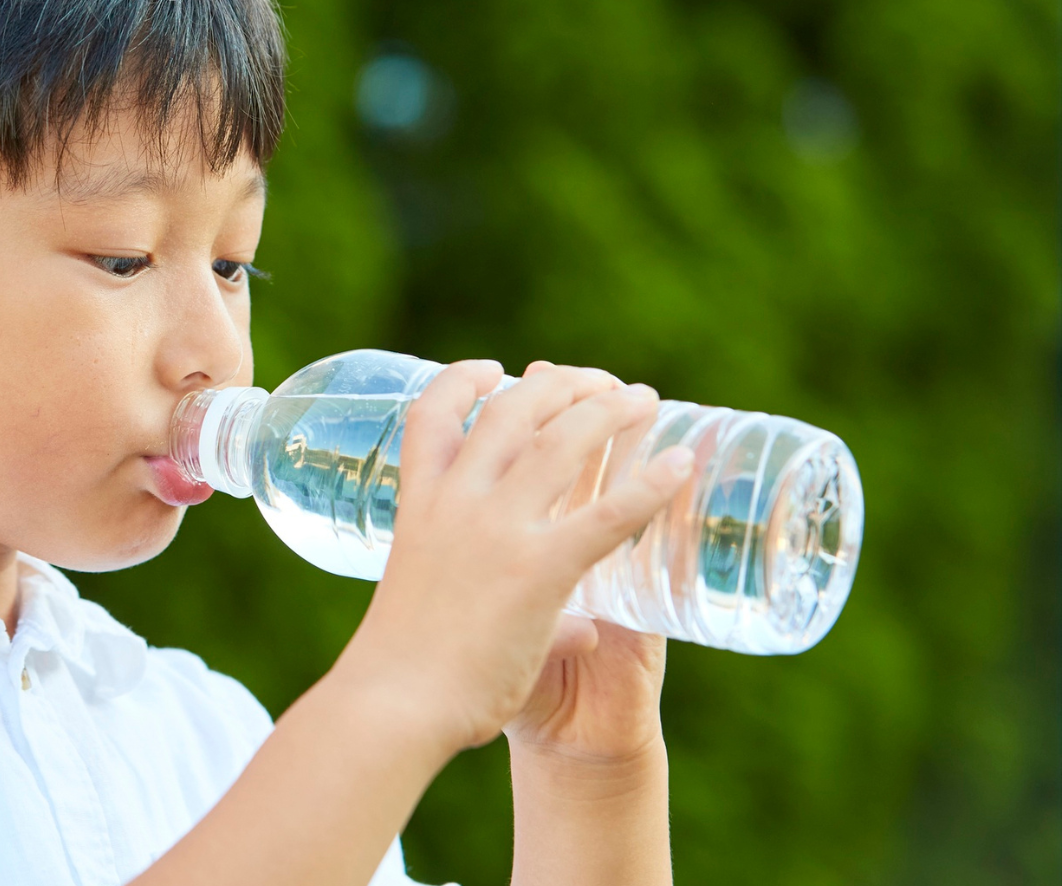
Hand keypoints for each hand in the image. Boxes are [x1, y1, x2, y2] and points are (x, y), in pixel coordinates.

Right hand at [337, 359, 693, 751]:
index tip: (493, 369)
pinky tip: (681, 466)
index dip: (463, 380)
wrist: (394, 704)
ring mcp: (498, 530)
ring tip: (643, 398)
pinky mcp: (539, 569)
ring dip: (609, 410)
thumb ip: (511, 608)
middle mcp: (456, 502)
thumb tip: (584, 631)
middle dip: (560, 384)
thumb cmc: (403, 669)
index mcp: (418, 505)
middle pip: (512, 411)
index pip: (432, 415)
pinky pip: (609, 514)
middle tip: (597, 383)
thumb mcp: (431, 606)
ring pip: (562, 442)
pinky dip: (650, 485)